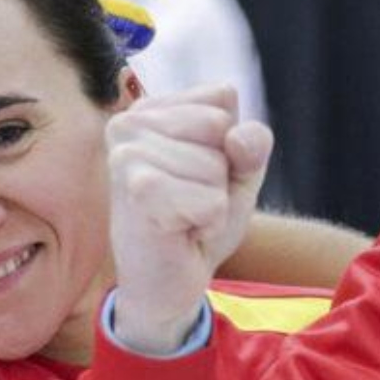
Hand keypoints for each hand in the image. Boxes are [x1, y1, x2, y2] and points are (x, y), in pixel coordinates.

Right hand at [106, 85, 272, 353]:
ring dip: (212, 202)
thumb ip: (251, 142)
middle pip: (220, 127)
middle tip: (189, 201)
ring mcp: (127, 154)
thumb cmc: (197, 220)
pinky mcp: (138, 190)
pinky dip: (208, 223)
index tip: (199, 174)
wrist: (166, 282)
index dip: (228, 143)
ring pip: (216, 164)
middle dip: (220, 173)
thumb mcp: (237, 172)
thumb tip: (238, 139)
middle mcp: (128, 123)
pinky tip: (179, 232)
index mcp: (148, 109)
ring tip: (182, 217)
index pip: (222, 97)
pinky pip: (211, 200)